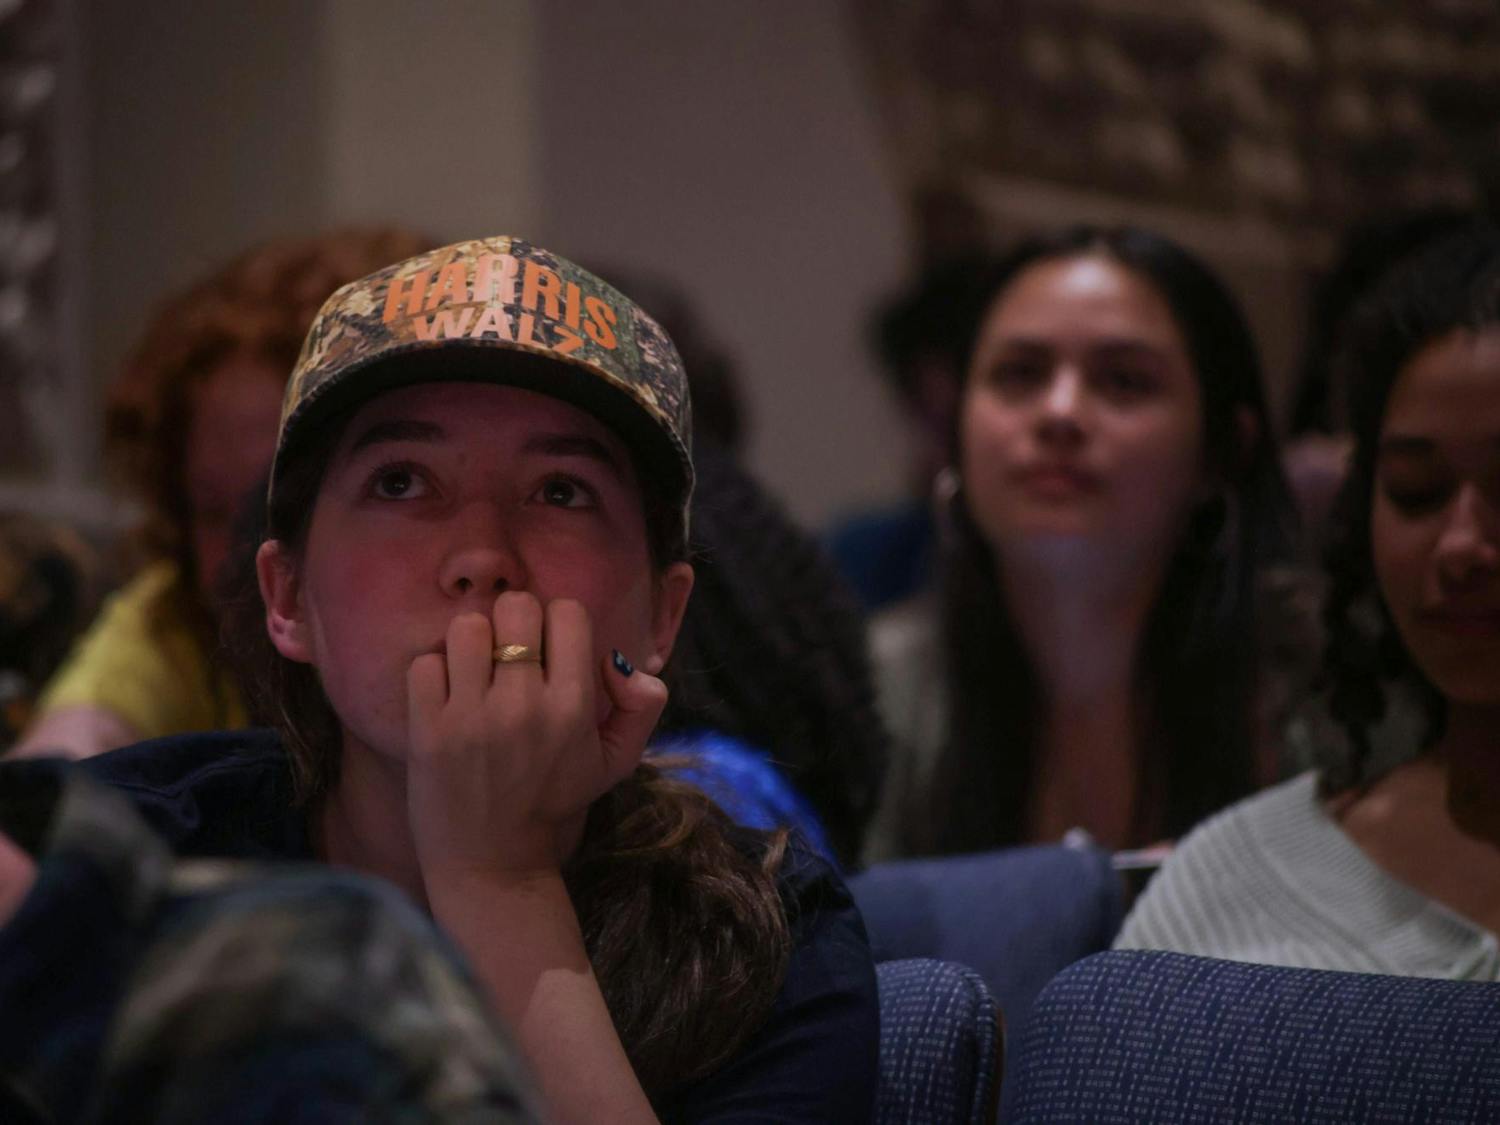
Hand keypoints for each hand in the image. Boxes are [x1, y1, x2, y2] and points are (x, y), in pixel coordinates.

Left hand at [405, 592, 665, 888]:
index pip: (566, 611)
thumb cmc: (554, 802)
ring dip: (471, 644)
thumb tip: (618, 659)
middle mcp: (523, 706)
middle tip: (509, 657)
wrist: (493, 863)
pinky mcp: (428, 729)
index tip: (549, 651)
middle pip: (515, 606)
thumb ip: (643, 704)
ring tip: (475, 674)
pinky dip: (434, 674)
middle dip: (513, 624)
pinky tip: (447, 698)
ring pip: (466, 627)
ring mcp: (471, 717)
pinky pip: (424, 663)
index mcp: (573, 708)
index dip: (558, 622)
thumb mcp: (617, 761)